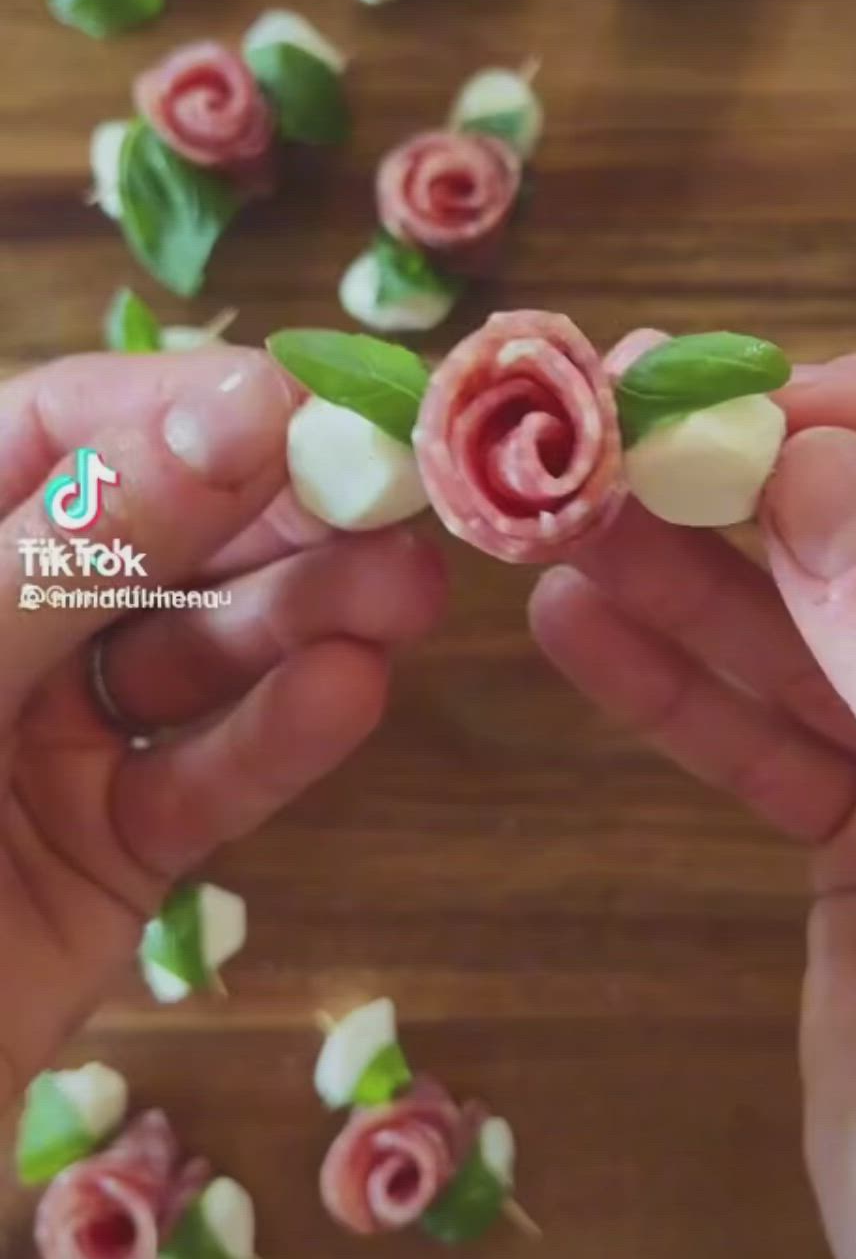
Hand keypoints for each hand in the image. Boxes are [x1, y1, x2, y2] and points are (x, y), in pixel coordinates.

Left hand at [0, 348, 444, 1105]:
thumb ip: (80, 545)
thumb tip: (239, 408)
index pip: (55, 430)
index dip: (181, 408)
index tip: (309, 404)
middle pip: (152, 536)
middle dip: (273, 513)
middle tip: (402, 497)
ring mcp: (45, 744)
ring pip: (193, 657)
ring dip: (302, 620)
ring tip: (407, 595)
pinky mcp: (105, 854)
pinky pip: (199, 781)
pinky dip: (274, 740)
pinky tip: (350, 694)